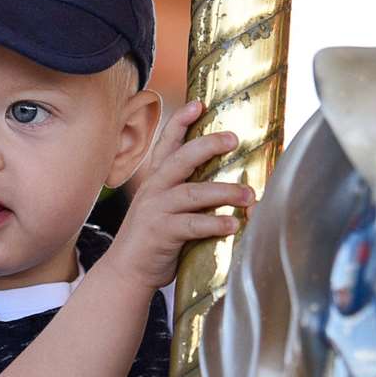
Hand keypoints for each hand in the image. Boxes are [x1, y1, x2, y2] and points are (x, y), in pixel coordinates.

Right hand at [102, 100, 253, 290]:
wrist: (127, 272)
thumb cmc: (155, 240)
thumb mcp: (166, 209)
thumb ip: (189, 195)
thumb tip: (230, 186)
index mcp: (157, 181)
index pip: (167, 144)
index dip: (181, 122)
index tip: (198, 104)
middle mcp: (155, 190)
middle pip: (182, 159)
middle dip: (208, 145)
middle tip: (233, 139)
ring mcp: (156, 211)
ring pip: (193, 193)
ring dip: (224, 192)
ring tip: (249, 195)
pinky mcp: (161, 234)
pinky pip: (192, 225)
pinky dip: (215, 223)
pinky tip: (233, 225)